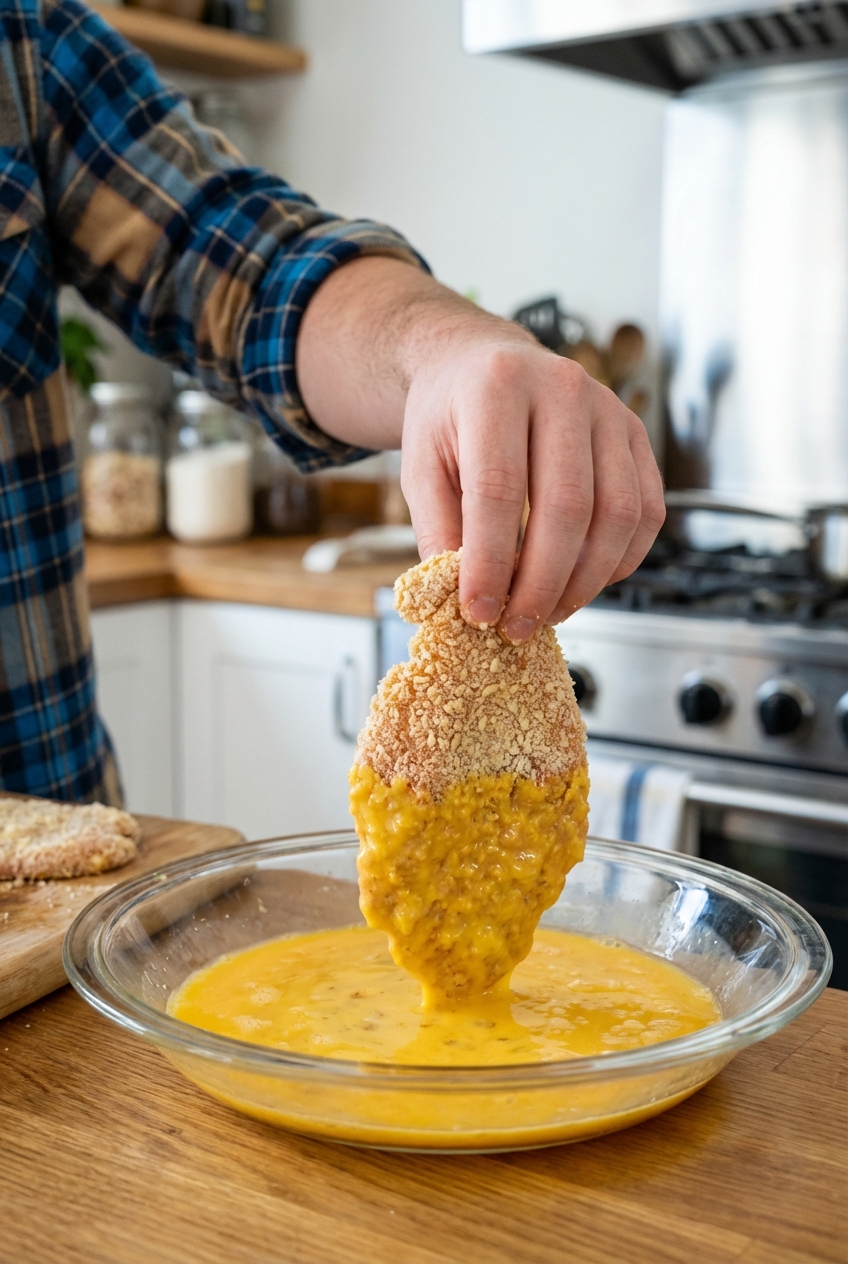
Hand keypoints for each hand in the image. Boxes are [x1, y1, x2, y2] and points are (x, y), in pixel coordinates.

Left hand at [296, 258, 664, 639]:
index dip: (490, 561)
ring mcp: (609, 410)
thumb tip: (459, 599)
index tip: (478, 611)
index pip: (500, 488)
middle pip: (567, 505)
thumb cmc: (450, 417)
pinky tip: (585, 582)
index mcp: (498, 388)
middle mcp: (562, 389)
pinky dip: (620, 560)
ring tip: (548, 612)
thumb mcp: (421, 465)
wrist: (482, 366)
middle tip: (516, 625)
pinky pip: (646, 511)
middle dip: (542, 582)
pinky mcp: (637, 434)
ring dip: (585, 579)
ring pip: (617, 513)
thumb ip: (438, 529)